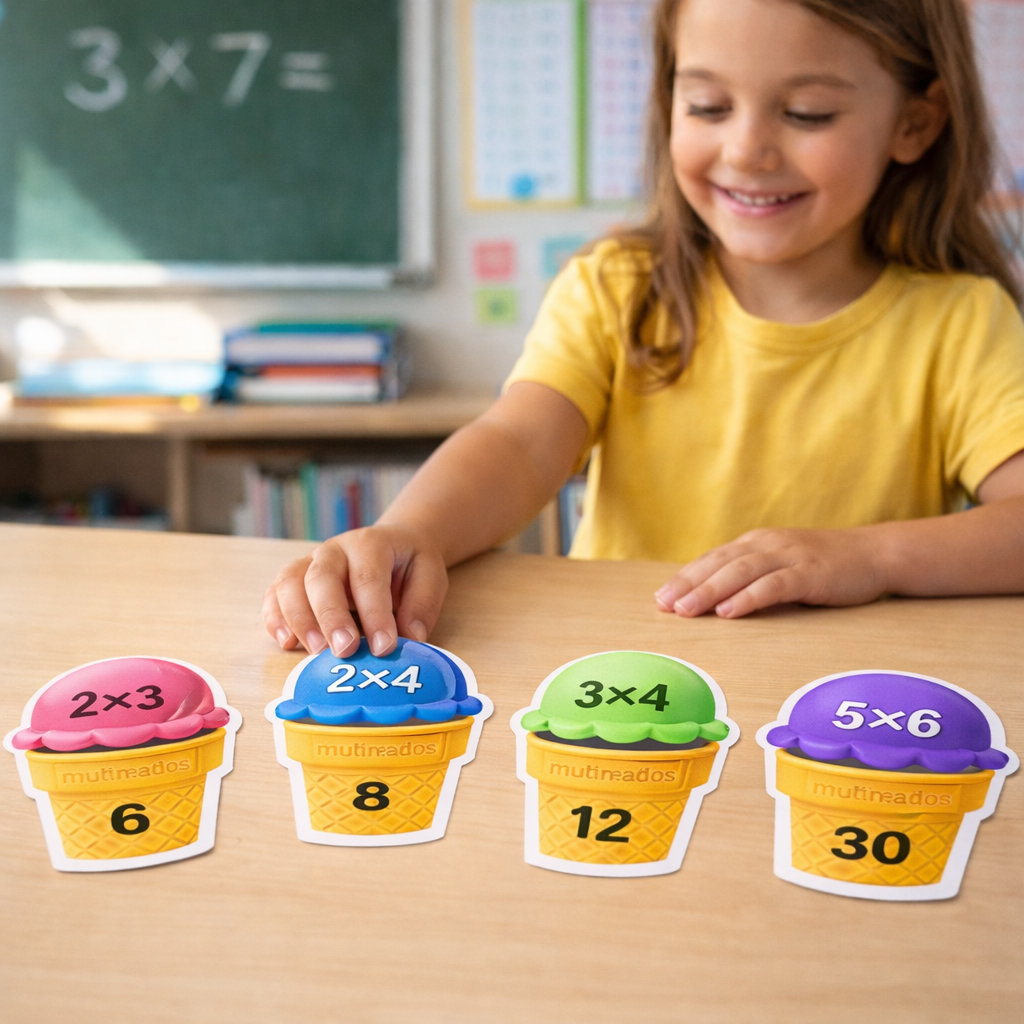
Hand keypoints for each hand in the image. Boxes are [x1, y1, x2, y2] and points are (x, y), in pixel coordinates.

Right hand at [262, 524, 447, 656]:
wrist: (394, 544)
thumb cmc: (409, 564)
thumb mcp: (430, 576)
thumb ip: (421, 606)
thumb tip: (411, 640)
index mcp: (370, 544)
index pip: (368, 578)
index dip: (375, 614)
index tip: (384, 648)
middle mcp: (334, 550)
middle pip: (321, 578)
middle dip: (331, 617)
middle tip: (344, 651)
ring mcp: (310, 563)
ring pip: (290, 583)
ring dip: (299, 620)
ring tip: (316, 652)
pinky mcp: (294, 581)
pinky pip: (274, 595)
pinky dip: (275, 619)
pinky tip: (287, 643)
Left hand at [654, 527, 887, 618]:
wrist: (873, 554)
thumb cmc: (822, 566)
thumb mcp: (780, 565)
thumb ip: (750, 576)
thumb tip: (712, 599)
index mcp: (755, 543)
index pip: (712, 559)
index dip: (685, 577)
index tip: (660, 598)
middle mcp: (767, 545)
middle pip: (720, 564)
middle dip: (689, 585)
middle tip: (664, 606)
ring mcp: (789, 557)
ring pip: (741, 572)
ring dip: (711, 591)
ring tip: (687, 611)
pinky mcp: (811, 574)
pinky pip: (775, 585)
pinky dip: (750, 597)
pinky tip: (730, 612)